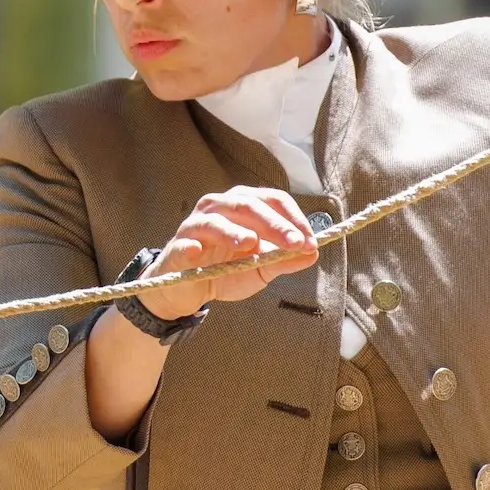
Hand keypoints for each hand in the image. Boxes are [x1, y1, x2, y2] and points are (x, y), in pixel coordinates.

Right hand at [137, 186, 319, 320]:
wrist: (187, 289)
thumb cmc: (224, 270)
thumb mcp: (260, 268)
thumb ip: (284, 260)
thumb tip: (313, 253)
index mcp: (242, 206)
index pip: (271, 199)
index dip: (292, 217)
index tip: (309, 241)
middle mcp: (218, 208)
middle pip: (246, 206)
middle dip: (273, 224)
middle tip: (293, 243)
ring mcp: (194, 226)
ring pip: (213, 221)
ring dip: (232, 231)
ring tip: (250, 244)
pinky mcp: (176, 248)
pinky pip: (182, 244)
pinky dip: (190, 246)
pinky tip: (197, 251)